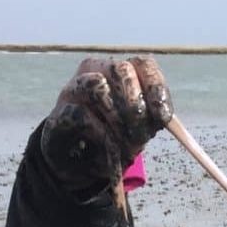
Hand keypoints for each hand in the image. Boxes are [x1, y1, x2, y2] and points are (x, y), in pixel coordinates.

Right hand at [38, 56, 172, 189]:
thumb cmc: (114, 137)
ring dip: (118, 119)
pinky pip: (82, 114)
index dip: (156, 88)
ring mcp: (74, 88)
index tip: (165, 117)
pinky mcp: (59, 110)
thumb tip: (167, 118)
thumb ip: (153, 119)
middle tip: (142, 135)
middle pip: (121, 69)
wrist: (79, 162)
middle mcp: (95, 70)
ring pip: (97, 85)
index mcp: (121, 71)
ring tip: (127, 145)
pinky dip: (102, 135)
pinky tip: (111, 150)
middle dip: (136, 105)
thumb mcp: (140, 129)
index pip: (144, 64)